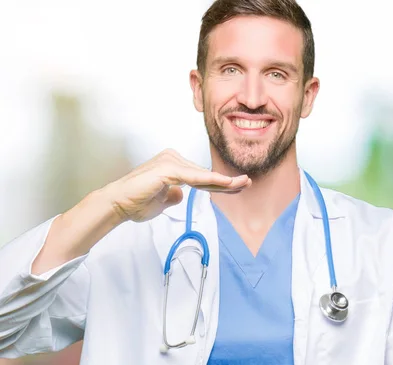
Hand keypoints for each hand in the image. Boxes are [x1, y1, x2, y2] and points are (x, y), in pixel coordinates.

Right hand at [102, 149, 250, 222]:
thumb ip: (173, 197)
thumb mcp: (161, 203)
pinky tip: (225, 183)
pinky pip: (193, 176)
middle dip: (227, 180)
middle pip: (204, 174)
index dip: (219, 183)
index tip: (237, 186)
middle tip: (247, 182)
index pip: (201, 177)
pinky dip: (209, 180)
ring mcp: (170, 161)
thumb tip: (181, 195)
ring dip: (222, 181)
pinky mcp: (167, 169)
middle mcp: (172, 159)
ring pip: (202, 175)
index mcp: (172, 165)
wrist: (116, 205)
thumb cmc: (135, 203)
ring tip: (241, 184)